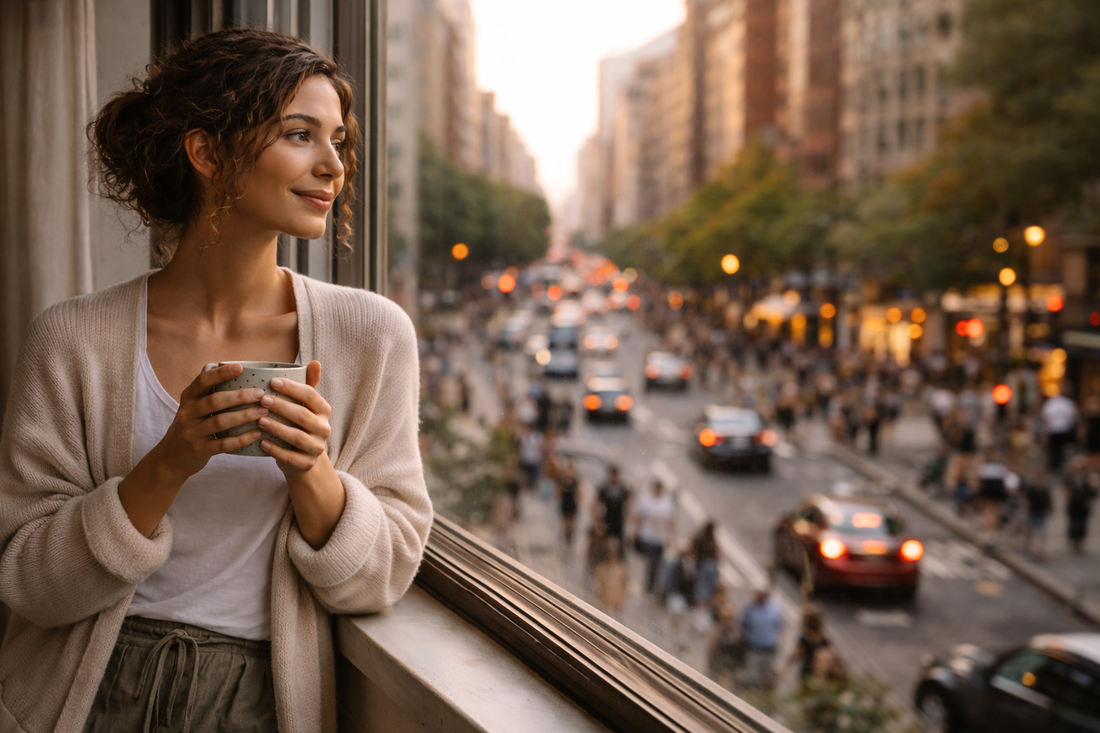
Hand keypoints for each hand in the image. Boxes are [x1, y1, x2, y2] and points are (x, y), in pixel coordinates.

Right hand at [154, 362, 269, 481]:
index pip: (202, 381)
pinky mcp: (199, 450)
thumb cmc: (191, 427)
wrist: (170, 459)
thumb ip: (209, 392)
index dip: (220, 373)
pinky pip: (222, 444)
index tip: (239, 367)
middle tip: (260, 394)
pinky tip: (256, 434)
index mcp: (188, 398)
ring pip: (220, 422)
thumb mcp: (192, 407)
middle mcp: (188, 414)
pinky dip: (241, 439)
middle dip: (239, 396)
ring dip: (244, 416)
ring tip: (263, 412)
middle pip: (214, 401)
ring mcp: (192, 433)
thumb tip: (238, 370)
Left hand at [257, 360, 332, 475]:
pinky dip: (276, 450)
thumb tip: (315, 362)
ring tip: (260, 420)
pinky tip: (262, 442)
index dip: (292, 388)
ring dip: (278, 428)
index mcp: (324, 410)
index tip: (272, 382)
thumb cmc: (299, 424)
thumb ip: (308, 383)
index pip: (310, 395)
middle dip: (283, 407)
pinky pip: (291, 457)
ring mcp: (316, 448)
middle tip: (263, 399)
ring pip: (297, 437)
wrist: (301, 457)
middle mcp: (324, 429)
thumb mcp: (305, 404)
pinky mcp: (306, 464)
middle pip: (304, 416)